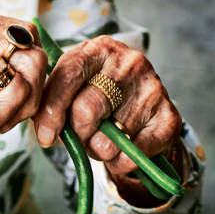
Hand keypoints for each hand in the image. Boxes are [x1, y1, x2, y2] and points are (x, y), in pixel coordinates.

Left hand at [32, 36, 181, 195]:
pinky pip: (132, 156)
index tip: (45, 137)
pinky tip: (121, 151)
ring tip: (104, 139)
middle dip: (78, 133)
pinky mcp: (169, 117)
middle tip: (83, 135)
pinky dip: (119, 163)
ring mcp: (153, 88)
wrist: (141, 111)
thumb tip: (45, 134)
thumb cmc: (95, 98)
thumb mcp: (72, 89)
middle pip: (87, 110)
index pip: (68, 76)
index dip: (51, 111)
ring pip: (109, 140)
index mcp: (99, 50)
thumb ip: (53, 103)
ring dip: (98, 150)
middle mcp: (130, 63)